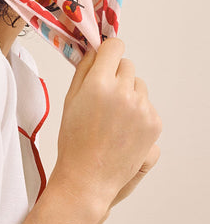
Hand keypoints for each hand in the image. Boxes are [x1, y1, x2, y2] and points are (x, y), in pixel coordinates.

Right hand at [51, 38, 161, 217]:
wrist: (89, 177)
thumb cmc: (74, 141)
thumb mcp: (69, 100)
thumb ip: (83, 70)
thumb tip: (95, 50)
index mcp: (99, 83)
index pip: (114, 46)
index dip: (108, 51)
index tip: (104, 58)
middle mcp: (124, 92)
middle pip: (127, 65)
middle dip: (116, 74)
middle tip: (103, 96)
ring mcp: (142, 108)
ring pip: (139, 85)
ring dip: (128, 93)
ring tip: (112, 117)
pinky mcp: (154, 123)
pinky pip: (147, 105)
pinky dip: (137, 112)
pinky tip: (122, 128)